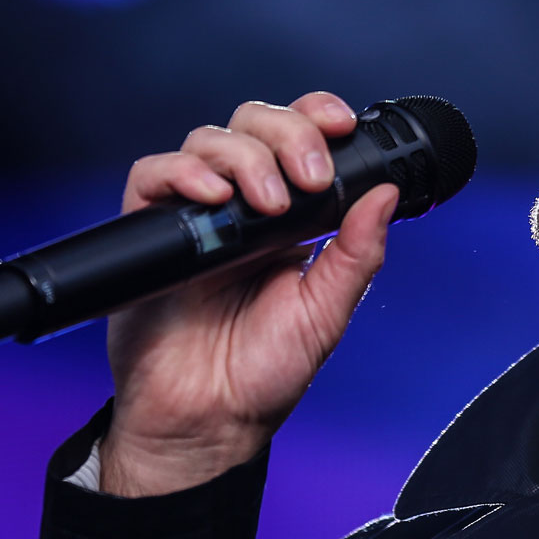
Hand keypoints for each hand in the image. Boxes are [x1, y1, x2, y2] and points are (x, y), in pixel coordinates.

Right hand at [99, 92, 399, 496]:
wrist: (204, 422)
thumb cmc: (263, 373)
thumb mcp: (326, 311)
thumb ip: (356, 253)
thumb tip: (387, 194)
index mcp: (291, 218)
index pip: (301, 138)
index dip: (316, 115)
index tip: (339, 123)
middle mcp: (243, 206)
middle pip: (255, 124)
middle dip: (288, 134)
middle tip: (308, 179)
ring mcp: (196, 215)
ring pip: (210, 140)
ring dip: (245, 158)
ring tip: (267, 206)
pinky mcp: (151, 232)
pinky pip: (154, 175)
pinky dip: (184, 173)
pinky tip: (212, 197)